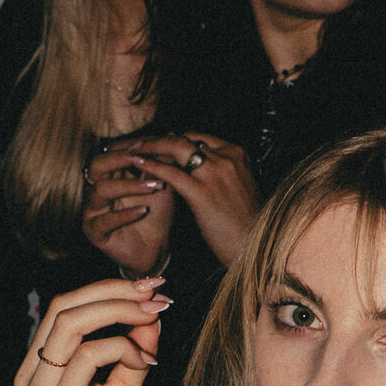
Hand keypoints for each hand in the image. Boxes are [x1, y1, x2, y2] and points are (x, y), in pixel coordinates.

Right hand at [14, 278, 169, 385]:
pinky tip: (145, 362)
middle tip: (158, 291)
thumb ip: (131, 358)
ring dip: (119, 310)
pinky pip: (86, 356)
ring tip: (155, 315)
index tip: (150, 289)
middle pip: (64, 304)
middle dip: (115, 290)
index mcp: (39, 369)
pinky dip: (121, 348)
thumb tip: (151, 321)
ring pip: (71, 321)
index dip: (108, 290)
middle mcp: (31, 374)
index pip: (65, 309)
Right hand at [81, 141, 175, 275]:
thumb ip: (159, 166)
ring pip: (102, 189)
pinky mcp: (94, 231)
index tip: (147, 144)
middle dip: (119, 159)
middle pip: (97, 164)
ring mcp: (93, 210)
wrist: (155, 249)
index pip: (109, 152)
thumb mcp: (161, 186)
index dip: (126, 147)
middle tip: (141, 159)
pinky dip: (125, 215)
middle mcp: (96, 189)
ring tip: (153, 187)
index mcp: (110, 175)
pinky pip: (105, 220)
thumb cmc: (156, 214)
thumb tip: (168, 136)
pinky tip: (144, 211)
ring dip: (129, 186)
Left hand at [109, 131, 258, 266]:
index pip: (199, 137)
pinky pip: (170, 172)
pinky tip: (137, 165)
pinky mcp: (202, 193)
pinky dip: (151, 166)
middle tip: (140, 144)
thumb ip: (221, 173)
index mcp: (237, 155)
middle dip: (159, 139)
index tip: (160, 146)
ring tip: (132, 151)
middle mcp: (227, 158)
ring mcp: (215, 174)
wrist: (253, 247)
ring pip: (175, 148)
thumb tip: (197, 169)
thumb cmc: (245, 225)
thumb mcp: (238, 189)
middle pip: (186, 138)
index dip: (175, 140)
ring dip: (150, 147)